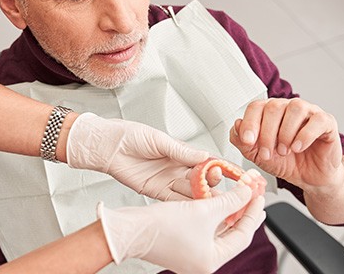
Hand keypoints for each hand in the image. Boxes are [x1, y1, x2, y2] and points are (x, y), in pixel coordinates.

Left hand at [66, 113, 209, 200]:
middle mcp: (177, 167)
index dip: (221, 166)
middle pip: (201, 178)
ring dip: (201, 196)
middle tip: (217, 182)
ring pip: (190, 191)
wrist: (107, 146)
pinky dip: (185, 205)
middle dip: (212, 182)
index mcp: (180, 152)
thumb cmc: (129, 136)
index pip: (206, 160)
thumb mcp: (158, 140)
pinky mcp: (156, 192)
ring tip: (211, 199)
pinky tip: (195, 208)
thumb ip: (181, 151)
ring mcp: (168, 181)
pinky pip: (174, 200)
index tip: (236, 172)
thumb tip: (204, 156)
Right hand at [97, 186, 265, 273]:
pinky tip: (217, 199)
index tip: (259, 195)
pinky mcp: (181, 242)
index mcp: (212, 261)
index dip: (253, 212)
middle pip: (232, 233)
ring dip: (228, 209)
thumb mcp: (203, 210)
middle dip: (243, 211)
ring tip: (239, 193)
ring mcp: (191, 252)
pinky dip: (212, 212)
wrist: (129, 229)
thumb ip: (230, 201)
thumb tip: (248, 192)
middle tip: (253, 194)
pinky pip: (204, 227)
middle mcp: (203, 260)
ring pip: (218, 228)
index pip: (243, 235)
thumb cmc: (161, 227)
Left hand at [230, 98, 342, 191]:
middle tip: (268, 153)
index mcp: (270, 112)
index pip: (256, 106)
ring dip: (285, 133)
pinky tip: (298, 147)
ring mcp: (309, 112)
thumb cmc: (286, 162)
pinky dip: (305, 135)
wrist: (310, 177)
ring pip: (295, 108)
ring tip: (284, 151)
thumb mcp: (258, 156)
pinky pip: (317, 120)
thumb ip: (243, 142)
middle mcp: (289, 108)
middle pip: (274, 107)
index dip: (250, 122)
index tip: (247, 140)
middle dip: (267, 133)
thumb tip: (236, 125)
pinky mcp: (327, 122)